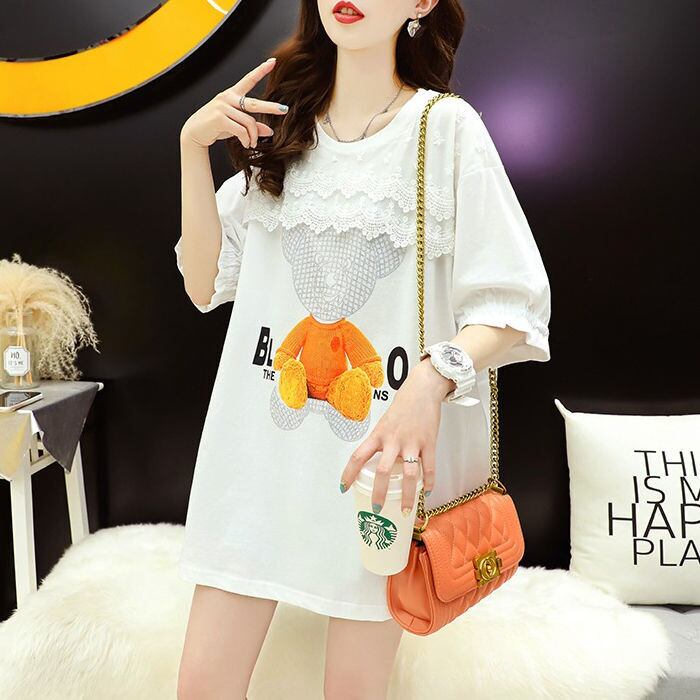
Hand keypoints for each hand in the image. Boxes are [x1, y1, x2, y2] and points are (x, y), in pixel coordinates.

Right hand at [180, 57, 287, 149]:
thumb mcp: (236, 124)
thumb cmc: (216, 126)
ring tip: (252, 144)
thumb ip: (253, 126)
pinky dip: (246, 139)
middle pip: (254, 103)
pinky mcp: (219, 118)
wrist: (195, 132)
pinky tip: (246, 144)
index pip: (249, 80)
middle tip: (283, 110)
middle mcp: (228, 98)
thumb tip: (270, 131)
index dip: (261, 70)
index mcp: (232, 95)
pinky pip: (241, 130)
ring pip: (249, 122)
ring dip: (253, 136)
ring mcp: (223, 107)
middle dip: (270, 107)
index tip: (273, 62)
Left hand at [339, 358, 454, 516]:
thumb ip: (381, 443)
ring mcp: (412, 442)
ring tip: (404, 510)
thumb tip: (375, 465)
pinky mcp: (429, 443)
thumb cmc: (402, 407)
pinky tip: (426, 492)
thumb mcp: (384, 424)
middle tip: (376, 508)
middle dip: (378, 493)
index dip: (348, 473)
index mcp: (378, 435)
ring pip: (409, 475)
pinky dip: (429, 483)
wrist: (422, 390)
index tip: (342, 488)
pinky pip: (430, 468)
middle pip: (382, 471)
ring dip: (406, 496)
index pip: (357, 456)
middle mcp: (393, 440)